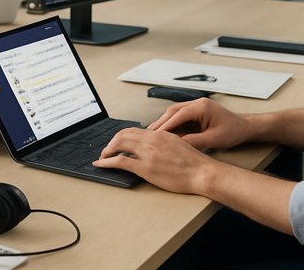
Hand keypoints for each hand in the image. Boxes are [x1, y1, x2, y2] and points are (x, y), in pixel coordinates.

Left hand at [93, 127, 214, 194]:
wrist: (202, 172)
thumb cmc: (194, 162)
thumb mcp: (178, 144)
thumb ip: (164, 142)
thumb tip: (153, 146)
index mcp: (159, 134)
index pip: (133, 130)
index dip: (121, 136)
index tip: (116, 142)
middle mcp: (151, 140)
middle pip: (123, 135)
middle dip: (111, 142)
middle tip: (106, 150)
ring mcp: (147, 153)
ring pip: (119, 145)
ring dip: (107, 150)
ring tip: (102, 157)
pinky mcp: (145, 167)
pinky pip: (120, 161)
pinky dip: (106, 162)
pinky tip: (101, 164)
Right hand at [149, 98, 251, 150]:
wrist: (244, 127)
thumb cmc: (233, 132)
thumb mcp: (213, 139)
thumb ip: (195, 141)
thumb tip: (177, 146)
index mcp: (201, 107)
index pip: (178, 115)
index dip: (165, 125)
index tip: (154, 135)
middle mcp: (196, 103)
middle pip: (172, 111)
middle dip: (160, 123)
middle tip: (148, 135)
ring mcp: (195, 106)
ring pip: (174, 113)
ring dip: (163, 123)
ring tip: (153, 135)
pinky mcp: (195, 112)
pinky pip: (179, 117)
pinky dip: (171, 124)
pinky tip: (164, 134)